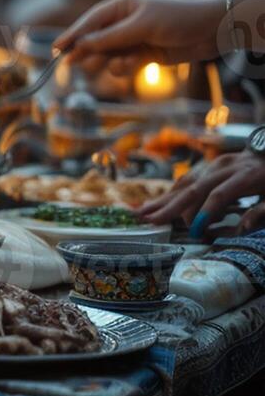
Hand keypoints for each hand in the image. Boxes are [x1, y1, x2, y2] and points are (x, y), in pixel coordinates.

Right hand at [53, 0, 225, 76]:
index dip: (73, 34)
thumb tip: (81, 46)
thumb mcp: (142, 26)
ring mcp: (133, 39)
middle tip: (75, 63)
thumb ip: (110, 38)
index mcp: (122, 5)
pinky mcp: (143, 55)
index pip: (91, 21)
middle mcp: (124, 21)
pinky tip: (135, 65)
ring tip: (119, 64)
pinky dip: (125, 67)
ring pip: (108, 55)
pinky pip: (123, 64)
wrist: (213, 31)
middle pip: (95, 39)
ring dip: (110, 61)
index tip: (56, 48)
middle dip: (88, 51)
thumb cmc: (179, 19)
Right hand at [135, 151, 264, 229]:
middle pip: (194, 187)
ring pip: (186, 182)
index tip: (195, 231)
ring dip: (164, 199)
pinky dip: (172, 193)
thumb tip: (242, 229)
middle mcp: (226, 167)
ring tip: (143, 213)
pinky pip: (188, 180)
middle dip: (171, 206)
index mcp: (246, 176)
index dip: (205, 212)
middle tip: (151, 221)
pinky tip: (158, 203)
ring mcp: (216, 164)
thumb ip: (261, 213)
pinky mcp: (210, 165)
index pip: (219, 195)